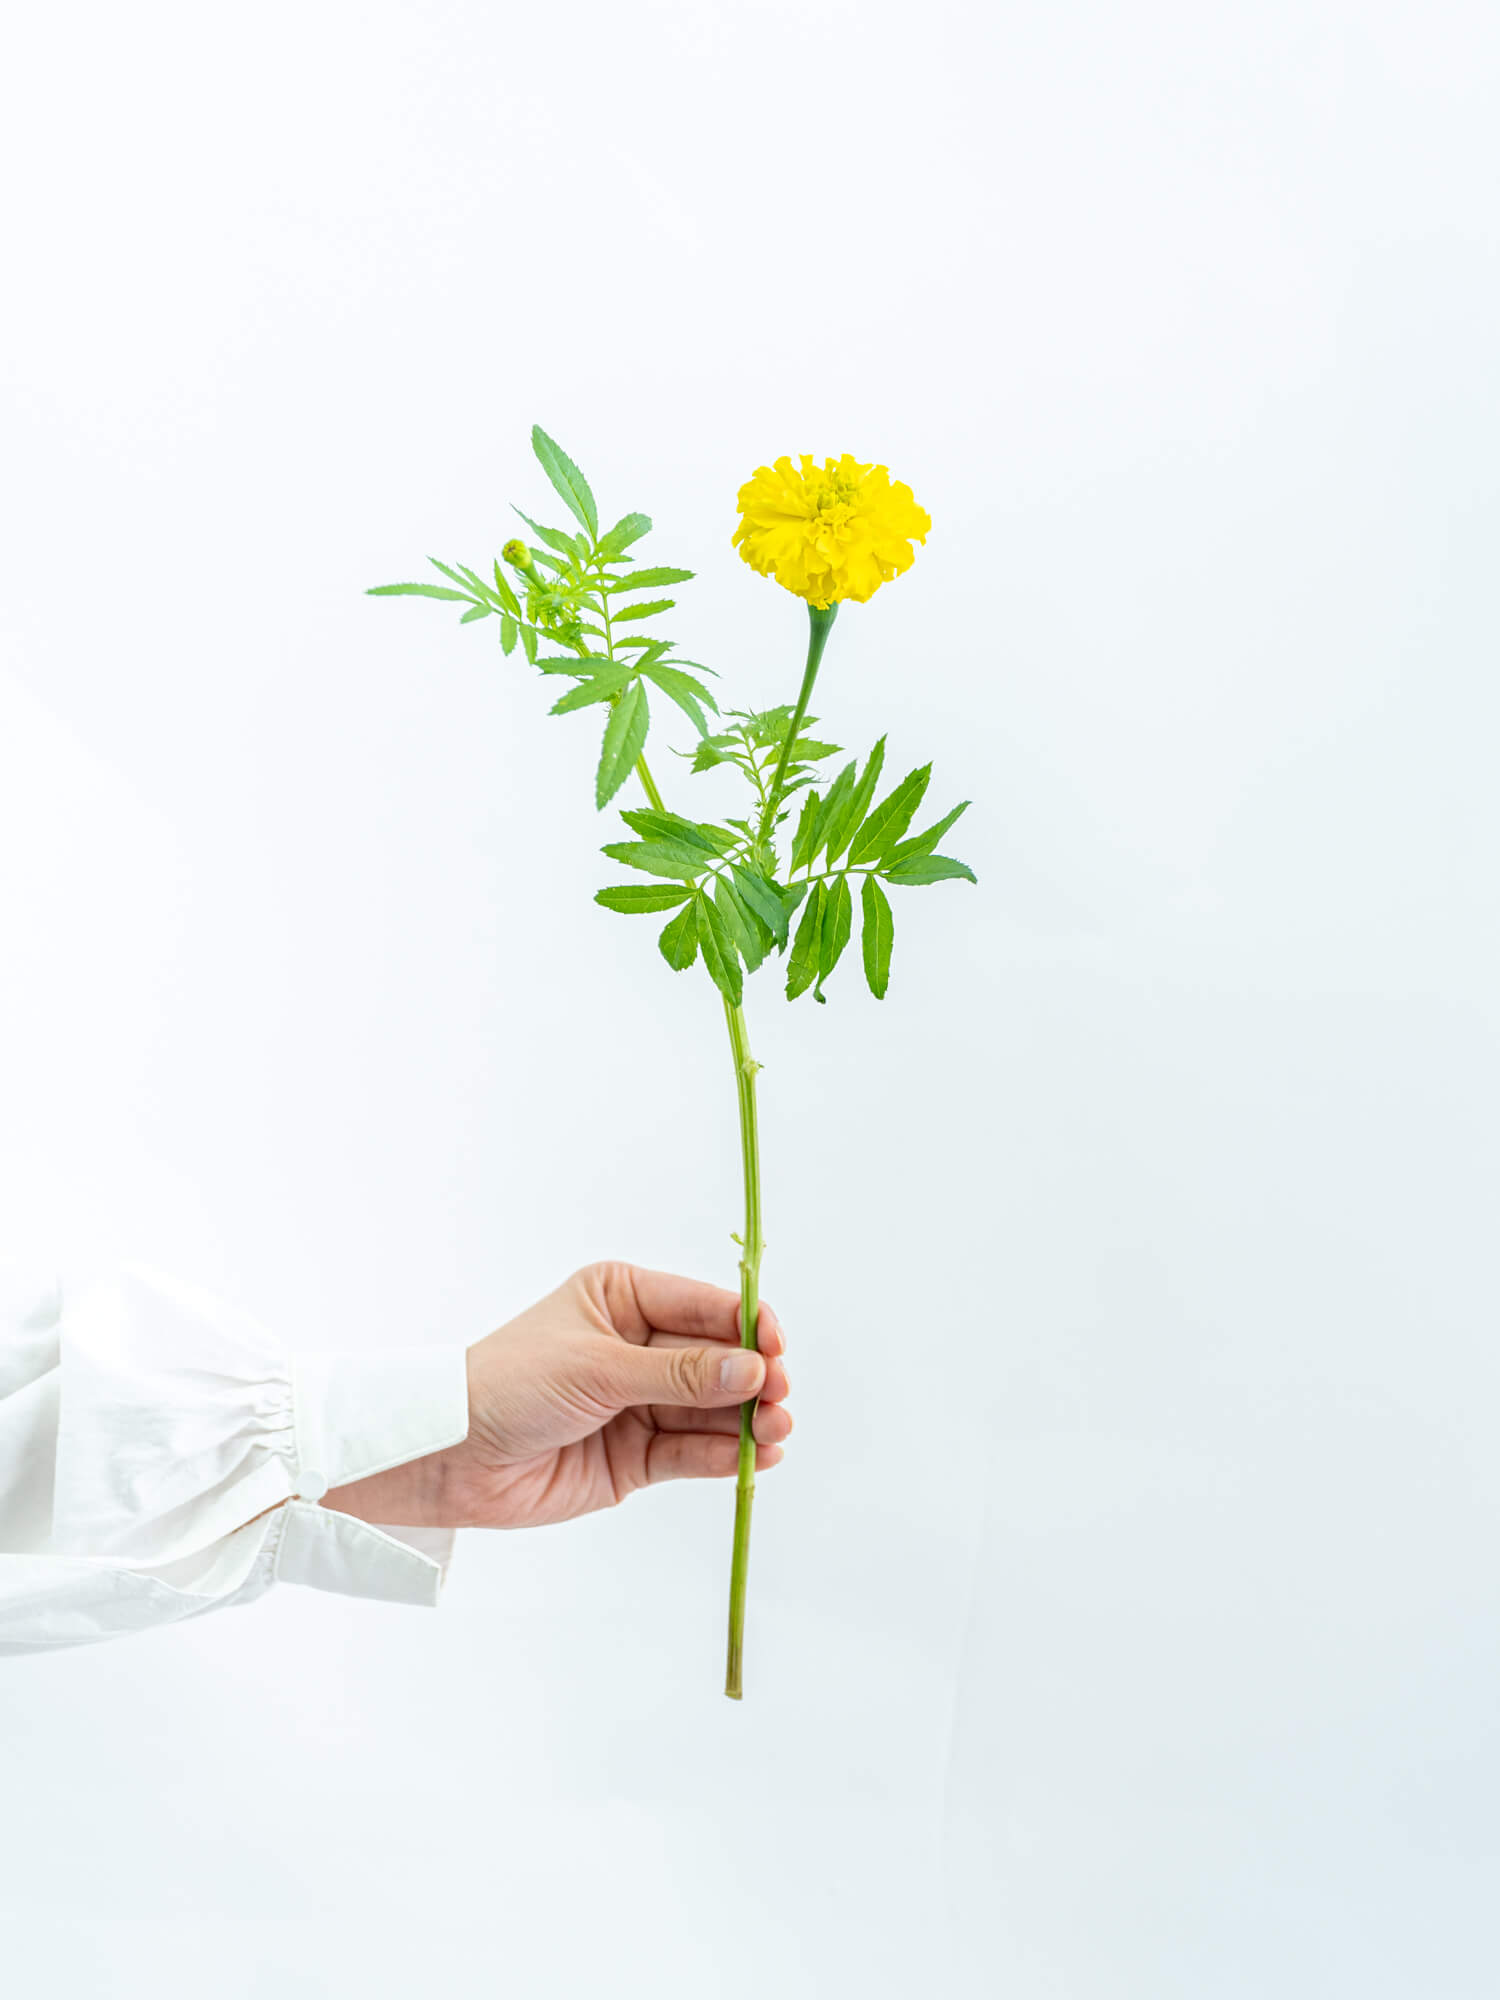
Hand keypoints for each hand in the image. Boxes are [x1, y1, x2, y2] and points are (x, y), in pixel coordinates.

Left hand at [322, 1262, 791, 1530]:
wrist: (452, 1457)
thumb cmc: (511, 1385)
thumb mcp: (598, 1367)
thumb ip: (680, 1374)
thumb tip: (753, 1369)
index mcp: (624, 1298)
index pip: (703, 1306)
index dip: (747, 1325)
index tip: (778, 1347)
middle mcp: (638, 1346)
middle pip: (717, 1359)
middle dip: (754, 1378)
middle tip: (781, 1397)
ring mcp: (639, 1403)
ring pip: (711, 1409)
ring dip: (749, 1419)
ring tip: (778, 1431)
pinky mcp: (636, 1457)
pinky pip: (693, 1451)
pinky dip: (727, 1454)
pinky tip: (757, 1456)